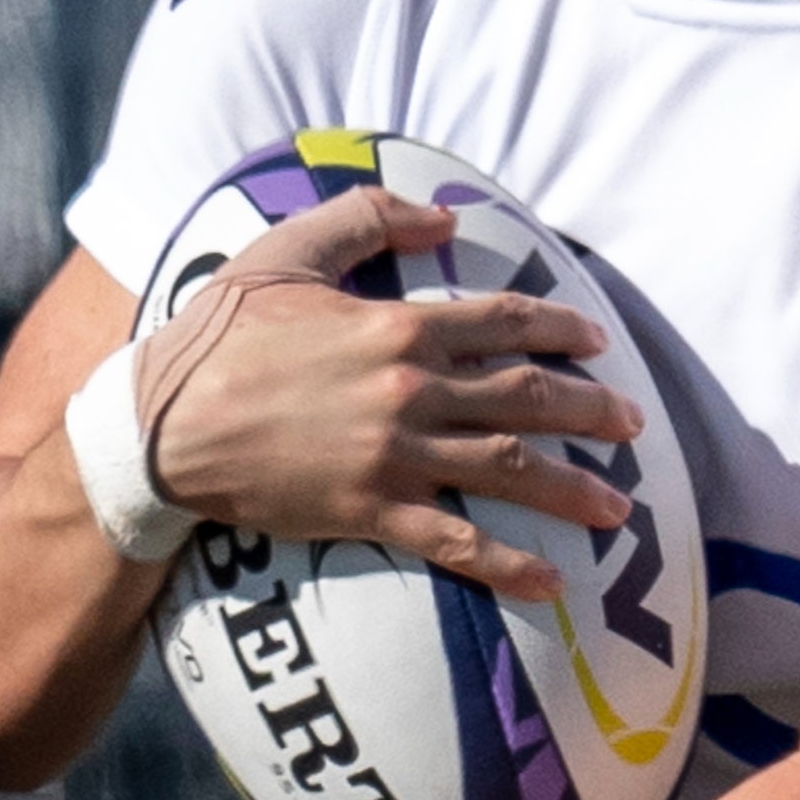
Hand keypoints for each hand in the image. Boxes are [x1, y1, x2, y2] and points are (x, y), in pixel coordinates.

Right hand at [140, 187, 639, 599]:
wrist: (165, 422)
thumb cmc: (222, 333)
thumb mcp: (289, 251)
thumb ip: (367, 219)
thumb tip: (441, 217)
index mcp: (396, 326)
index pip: (502, 323)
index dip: (558, 330)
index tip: (596, 342)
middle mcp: (410, 390)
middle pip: (524, 397)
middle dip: (588, 411)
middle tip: (633, 425)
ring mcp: (395, 455)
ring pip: (507, 469)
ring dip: (571, 488)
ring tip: (618, 506)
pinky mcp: (371, 510)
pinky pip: (457, 542)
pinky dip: (509, 566)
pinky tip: (551, 583)